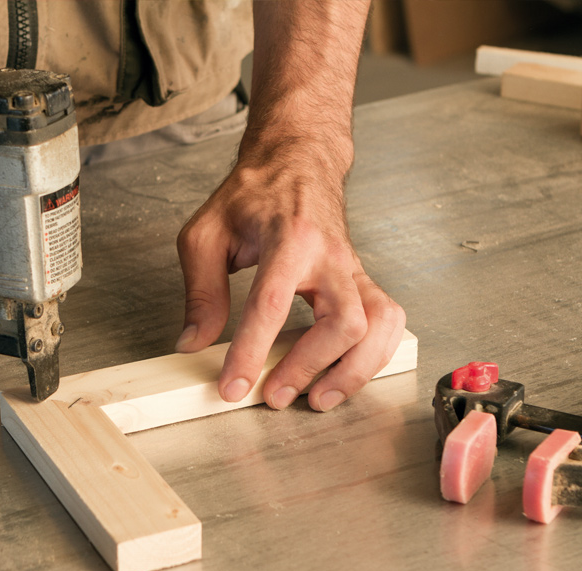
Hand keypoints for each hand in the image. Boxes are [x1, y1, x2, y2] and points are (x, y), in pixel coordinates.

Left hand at [176, 142, 405, 411]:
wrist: (298, 160)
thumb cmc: (254, 193)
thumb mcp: (207, 233)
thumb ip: (201, 291)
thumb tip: (194, 342)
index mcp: (288, 237)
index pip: (272, 302)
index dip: (252, 350)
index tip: (233, 385)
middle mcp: (330, 255)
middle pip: (343, 321)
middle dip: (310, 366)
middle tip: (275, 394)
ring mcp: (354, 269)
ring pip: (377, 326)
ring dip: (352, 370)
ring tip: (317, 397)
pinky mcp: (364, 282)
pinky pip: (387, 322)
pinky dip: (374, 355)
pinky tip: (344, 373)